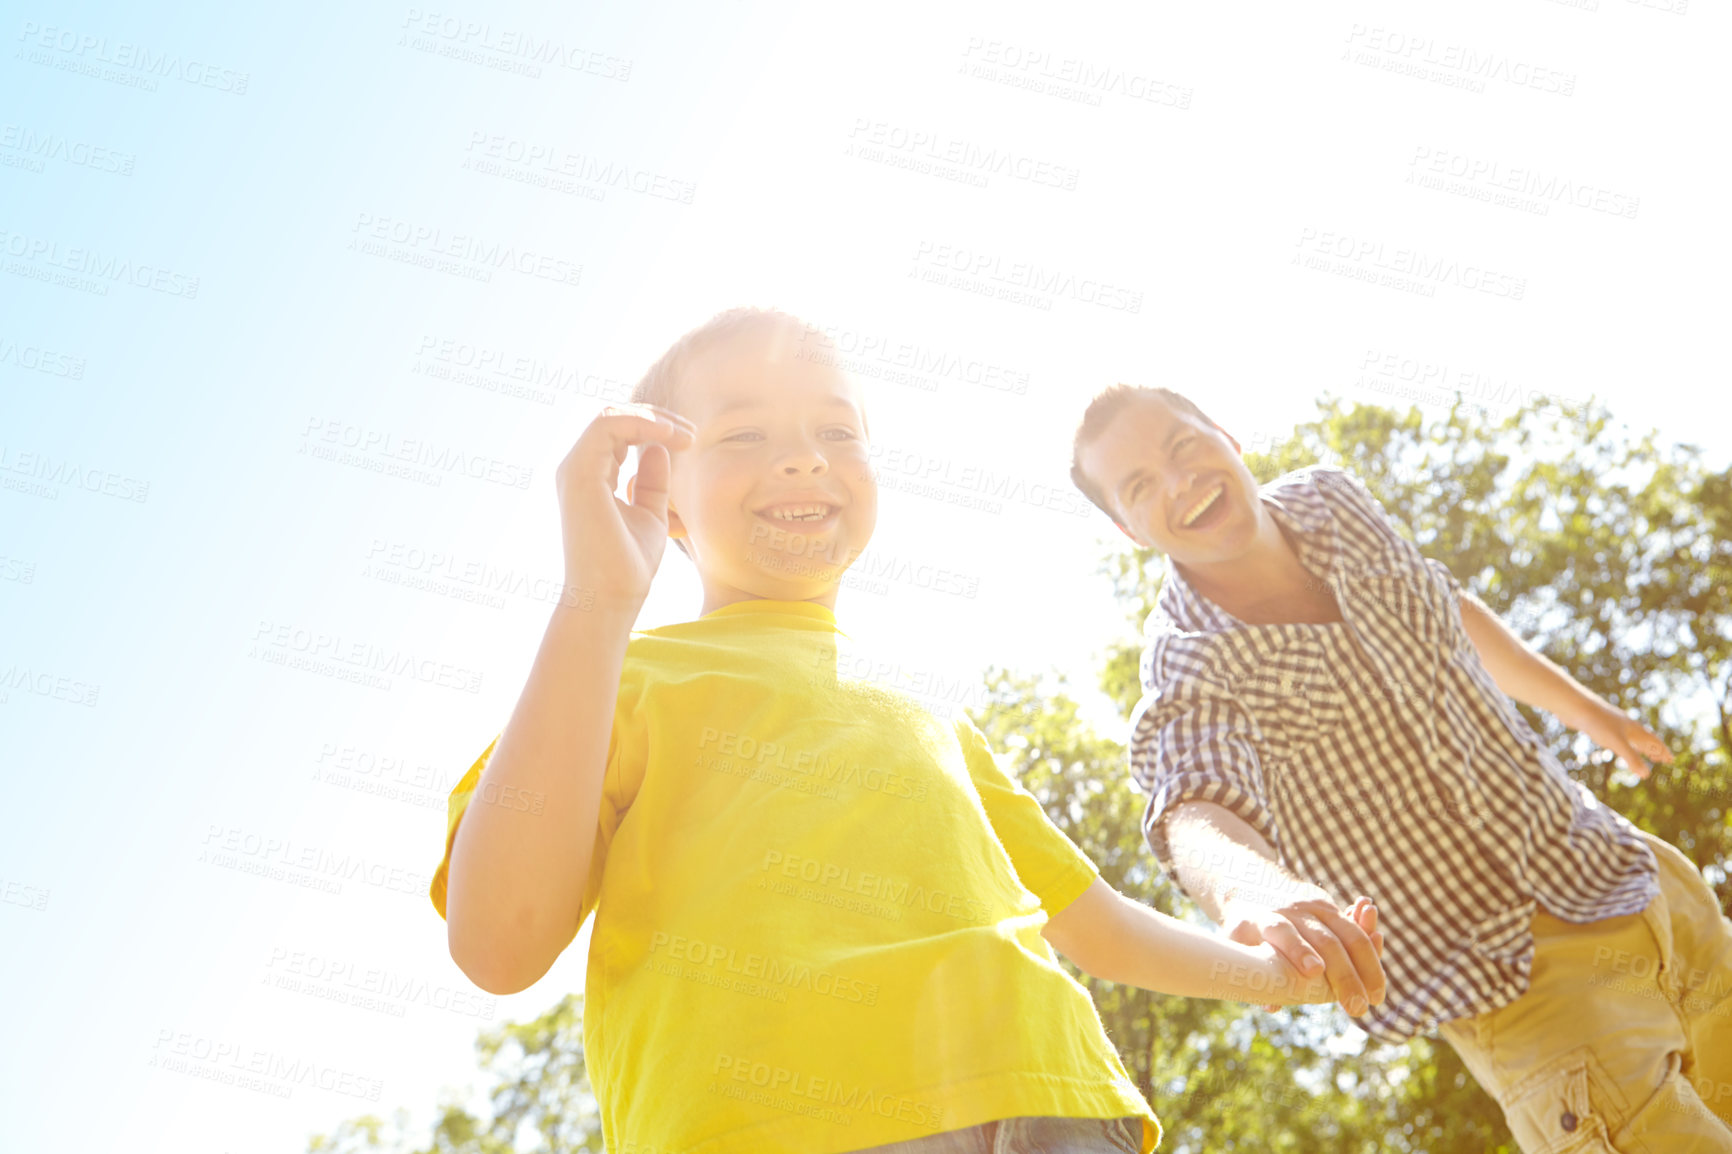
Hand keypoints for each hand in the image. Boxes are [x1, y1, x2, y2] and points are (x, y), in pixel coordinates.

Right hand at [553, 403, 695, 610]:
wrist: (612, 596)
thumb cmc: (629, 565)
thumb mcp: (650, 514)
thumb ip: (652, 482)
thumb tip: (659, 448)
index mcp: (592, 477)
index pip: (619, 433)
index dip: (654, 428)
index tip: (690, 440)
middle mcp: (578, 469)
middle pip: (614, 419)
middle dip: (656, 418)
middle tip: (692, 433)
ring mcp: (575, 469)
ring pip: (610, 416)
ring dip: (652, 418)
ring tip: (686, 435)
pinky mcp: (580, 473)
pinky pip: (607, 426)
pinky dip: (639, 423)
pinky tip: (669, 435)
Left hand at [1224, 892, 1385, 1016]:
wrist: (1253, 883)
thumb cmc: (1244, 928)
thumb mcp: (1236, 946)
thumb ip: (1251, 974)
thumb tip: (1271, 1005)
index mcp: (1264, 920)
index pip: (1283, 934)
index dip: (1298, 951)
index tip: (1314, 971)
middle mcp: (1292, 911)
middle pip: (1324, 941)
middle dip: (1343, 976)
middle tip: (1357, 1008)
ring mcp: (1314, 906)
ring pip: (1347, 934)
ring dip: (1367, 966)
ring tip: (1377, 996)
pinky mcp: (1329, 906)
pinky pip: (1355, 923)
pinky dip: (1370, 934)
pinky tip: (1380, 941)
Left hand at [1577, 700, 1673, 779]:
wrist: (1575, 706)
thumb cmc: (1597, 723)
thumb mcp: (1617, 743)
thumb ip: (1632, 758)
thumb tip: (1646, 775)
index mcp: (1634, 729)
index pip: (1653, 741)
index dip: (1662, 751)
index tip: (1671, 760)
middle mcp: (1627, 726)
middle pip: (1645, 739)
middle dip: (1655, 750)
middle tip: (1663, 760)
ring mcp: (1614, 724)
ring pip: (1632, 737)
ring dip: (1641, 747)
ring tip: (1646, 754)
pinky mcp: (1601, 725)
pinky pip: (1617, 736)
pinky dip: (1624, 743)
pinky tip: (1618, 744)